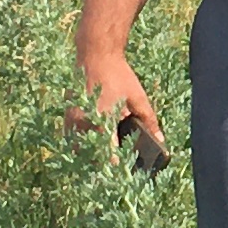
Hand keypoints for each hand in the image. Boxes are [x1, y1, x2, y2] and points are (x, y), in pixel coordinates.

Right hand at [68, 51, 167, 168]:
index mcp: (101, 121)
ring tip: (101, 162)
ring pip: (78, 148)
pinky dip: (80, 143)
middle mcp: (83, 123)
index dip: (117, 166)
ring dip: (90, 155)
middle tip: (114, 171)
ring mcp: (71, 120)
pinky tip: (90, 146)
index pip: (107, 154)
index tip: (124, 173)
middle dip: (102, 163)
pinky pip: (71, 137)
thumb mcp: (137, 97)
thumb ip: (149, 120)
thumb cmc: (118, 75)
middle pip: (91, 154)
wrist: (95, 54)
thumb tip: (160, 140)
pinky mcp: (67, 115)